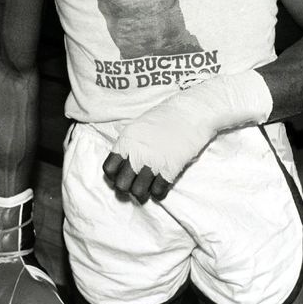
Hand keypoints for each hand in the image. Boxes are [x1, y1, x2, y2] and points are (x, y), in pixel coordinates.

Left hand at [108, 69, 272, 185]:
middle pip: (121, 185)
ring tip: (149, 186)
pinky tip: (163, 183)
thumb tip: (124, 160)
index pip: (108, 169)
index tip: (123, 174)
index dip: (114, 175)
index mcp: (127, 140)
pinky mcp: (171, 169)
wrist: (194, 111)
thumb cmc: (168, 115)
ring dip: (143, 192)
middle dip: (128, 188)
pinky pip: (158, 192)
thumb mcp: (141, 124)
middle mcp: (137, 153)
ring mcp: (154, 162)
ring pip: (138, 192)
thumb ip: (130, 143)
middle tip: (136, 183)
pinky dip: (159, 192)